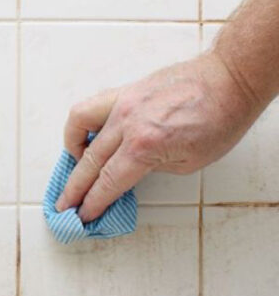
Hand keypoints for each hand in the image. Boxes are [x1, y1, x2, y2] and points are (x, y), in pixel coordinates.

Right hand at [55, 52, 263, 221]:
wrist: (230, 80)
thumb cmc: (220, 119)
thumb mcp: (189, 161)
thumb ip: (151, 168)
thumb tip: (129, 172)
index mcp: (145, 146)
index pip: (108, 182)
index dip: (93, 203)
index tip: (82, 215)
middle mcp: (127, 123)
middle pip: (89, 163)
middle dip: (75, 189)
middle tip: (66, 204)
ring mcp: (122, 103)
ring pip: (78, 128)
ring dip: (71, 151)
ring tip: (76, 165)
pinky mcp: (124, 92)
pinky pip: (90, 108)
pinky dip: (80, 124)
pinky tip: (87, 136)